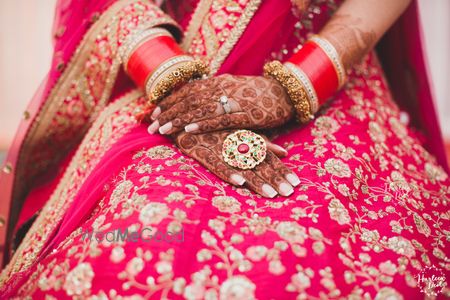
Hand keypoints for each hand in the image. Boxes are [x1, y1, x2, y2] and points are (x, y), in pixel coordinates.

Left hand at [148, 74, 294, 134]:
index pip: (187, 90)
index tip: (155, 111)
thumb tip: (196, 103)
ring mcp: (233, 100)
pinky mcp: (245, 114)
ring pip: (200, 109)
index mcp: (218, 82)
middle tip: (152, 125)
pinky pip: (220, 118)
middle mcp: (222, 88)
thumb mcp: (233, 90)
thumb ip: (215, 96)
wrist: (285, 93)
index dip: (170, 101)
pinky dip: (203, 123)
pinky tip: (189, 129)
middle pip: (188, 99)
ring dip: (179, 119)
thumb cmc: (258, 94)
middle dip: (168, 112)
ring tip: (163, 129)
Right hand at [174, 130, 299, 197]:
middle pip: (259, 163)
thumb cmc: (214, 125)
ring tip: (271, 195)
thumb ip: (261, 143)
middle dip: (275, 179)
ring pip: (241, 165)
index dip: (281, 170)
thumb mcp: (239, 132)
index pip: (268, 157)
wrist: (181, 112)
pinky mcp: (200, 149)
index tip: (296, 183)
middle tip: (289, 193)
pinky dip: (228, 172)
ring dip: (257, 181)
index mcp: (245, 139)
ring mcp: (218, 146)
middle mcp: (235, 142)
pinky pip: (216, 163)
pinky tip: (240, 182)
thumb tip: (285, 152)